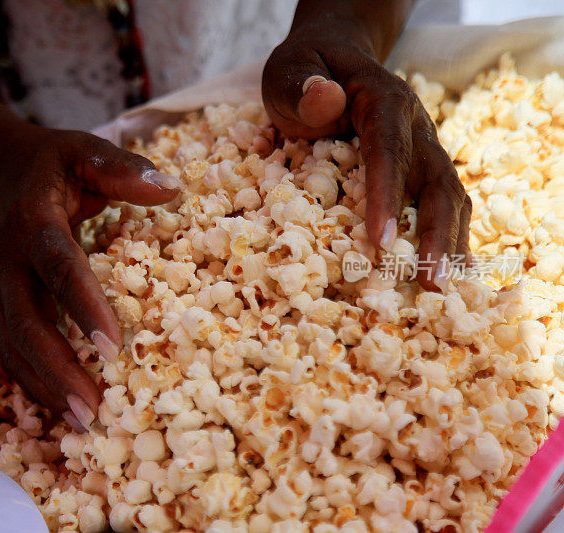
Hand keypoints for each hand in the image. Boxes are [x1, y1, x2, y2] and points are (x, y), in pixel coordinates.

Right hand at [0, 126, 181, 429]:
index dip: (82, 307)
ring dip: (44, 387)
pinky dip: (34, 382)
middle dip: (57, 368)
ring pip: (14, 346)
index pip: (58, 268)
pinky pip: (11, 350)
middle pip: (26, 323)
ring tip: (83, 422)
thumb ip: (121, 169)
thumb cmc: (52, 163)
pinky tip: (62, 407)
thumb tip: (171, 189)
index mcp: (33, 222)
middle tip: (92, 408)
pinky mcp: (0, 305)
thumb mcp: (83, 150)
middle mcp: (8, 262)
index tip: (112, 347)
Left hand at [262, 19, 470, 291]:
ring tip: (440, 289)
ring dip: (448, 243)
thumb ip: (303, 86)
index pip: (389, 151)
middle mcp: (414, 126)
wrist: (332, 60)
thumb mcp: (290, 72)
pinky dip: (447, 236)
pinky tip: (447, 271)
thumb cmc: (305, 73)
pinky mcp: (421, 167)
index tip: (381, 242)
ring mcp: (423, 147)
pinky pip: (442, 202)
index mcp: (383, 102)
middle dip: (435, 233)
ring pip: (449, 196)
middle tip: (429, 284)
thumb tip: (325, 99)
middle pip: (436, 181)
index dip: (388, 196)